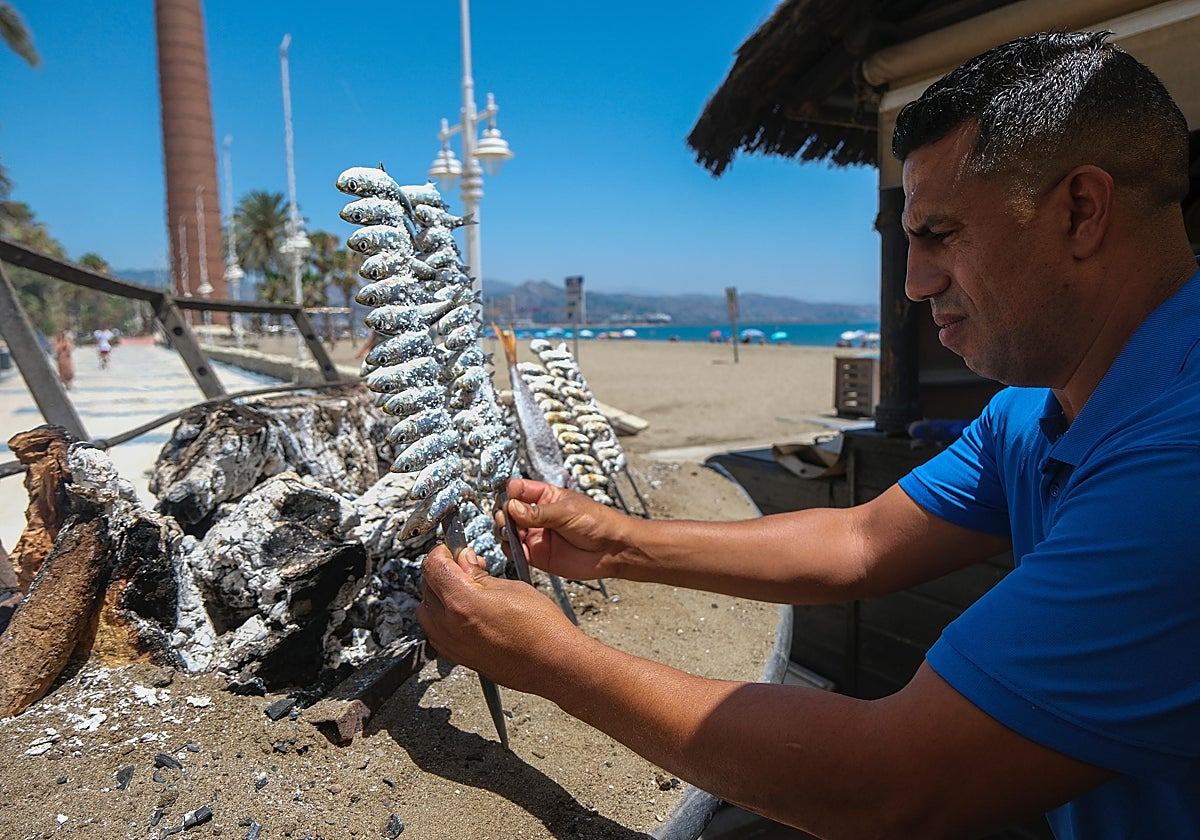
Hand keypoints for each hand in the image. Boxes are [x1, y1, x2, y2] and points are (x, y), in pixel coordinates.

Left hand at [416, 542, 581, 691]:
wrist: (554, 664)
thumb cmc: (542, 629)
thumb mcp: (512, 587)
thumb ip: (480, 574)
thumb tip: (465, 561)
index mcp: (462, 601)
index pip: (433, 566)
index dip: (442, 552)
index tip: (451, 550)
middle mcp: (450, 625)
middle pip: (427, 586)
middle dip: (442, 571)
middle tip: (464, 566)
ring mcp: (451, 644)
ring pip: (426, 611)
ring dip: (438, 596)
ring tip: (464, 590)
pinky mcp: (458, 657)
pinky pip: (436, 632)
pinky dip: (442, 618)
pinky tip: (464, 612)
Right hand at [500, 477, 631, 580]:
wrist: (613, 549)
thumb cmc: (598, 522)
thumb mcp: (567, 511)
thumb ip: (538, 512)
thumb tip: (511, 507)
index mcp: (545, 497)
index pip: (517, 489)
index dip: (508, 493)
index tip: (506, 499)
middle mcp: (537, 516)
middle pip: (508, 511)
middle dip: (503, 514)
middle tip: (507, 519)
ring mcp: (536, 535)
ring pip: (508, 532)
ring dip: (504, 532)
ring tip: (510, 533)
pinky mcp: (537, 555)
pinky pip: (516, 552)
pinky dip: (511, 551)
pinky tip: (517, 548)